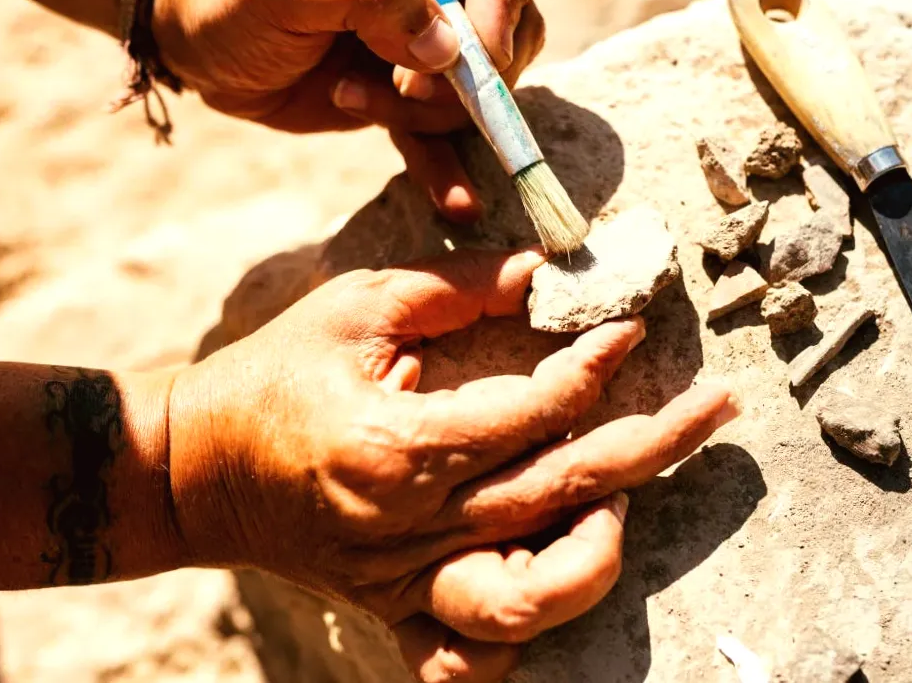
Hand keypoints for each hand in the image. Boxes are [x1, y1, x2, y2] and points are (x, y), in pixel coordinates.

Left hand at [152, 0, 556, 222]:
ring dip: (428, 112)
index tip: (470, 47)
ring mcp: (426, 40)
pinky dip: (451, 168)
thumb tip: (446, 50)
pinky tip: (456, 202)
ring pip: (483, 89)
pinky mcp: (405, 95)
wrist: (186, 33)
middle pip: (514, 25)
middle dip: (468, 72)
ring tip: (352, 97)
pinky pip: (447, 135)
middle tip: (402, 81)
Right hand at [167, 249, 736, 682]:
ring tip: (627, 504)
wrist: (191, 470)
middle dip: (657, 441)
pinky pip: (462, 661)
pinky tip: (553, 588)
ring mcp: (402, 580)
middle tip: (719, 404)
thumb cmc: (274, 374)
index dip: (594, 364)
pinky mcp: (392, 610)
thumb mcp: (358, 305)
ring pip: (528, 597)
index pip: (532, 410)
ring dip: (596, 552)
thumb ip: (458, 286)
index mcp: (398, 443)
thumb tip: (547, 269)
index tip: (632, 326)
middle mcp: (409, 524)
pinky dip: (515, 647)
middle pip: (562, 492)